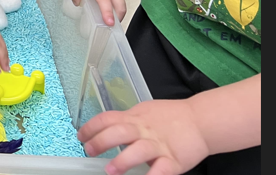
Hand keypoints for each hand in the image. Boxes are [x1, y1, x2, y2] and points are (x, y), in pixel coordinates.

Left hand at [68, 0, 125, 25]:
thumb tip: (78, 3)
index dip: (107, 12)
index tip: (109, 23)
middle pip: (120, 4)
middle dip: (118, 17)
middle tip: (111, 27)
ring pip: (121, 2)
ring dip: (117, 12)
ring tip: (106, 16)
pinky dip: (115, 4)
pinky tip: (106, 4)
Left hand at [79, 100, 209, 174]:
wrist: (201, 121)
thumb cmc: (170, 118)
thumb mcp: (144, 113)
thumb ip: (127, 121)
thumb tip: (105, 127)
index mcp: (135, 118)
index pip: (108, 118)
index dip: (91, 126)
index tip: (81, 136)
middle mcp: (144, 130)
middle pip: (119, 131)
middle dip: (101, 141)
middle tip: (89, 150)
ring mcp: (159, 145)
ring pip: (138, 150)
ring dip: (123, 160)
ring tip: (110, 170)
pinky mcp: (174, 160)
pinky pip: (162, 169)